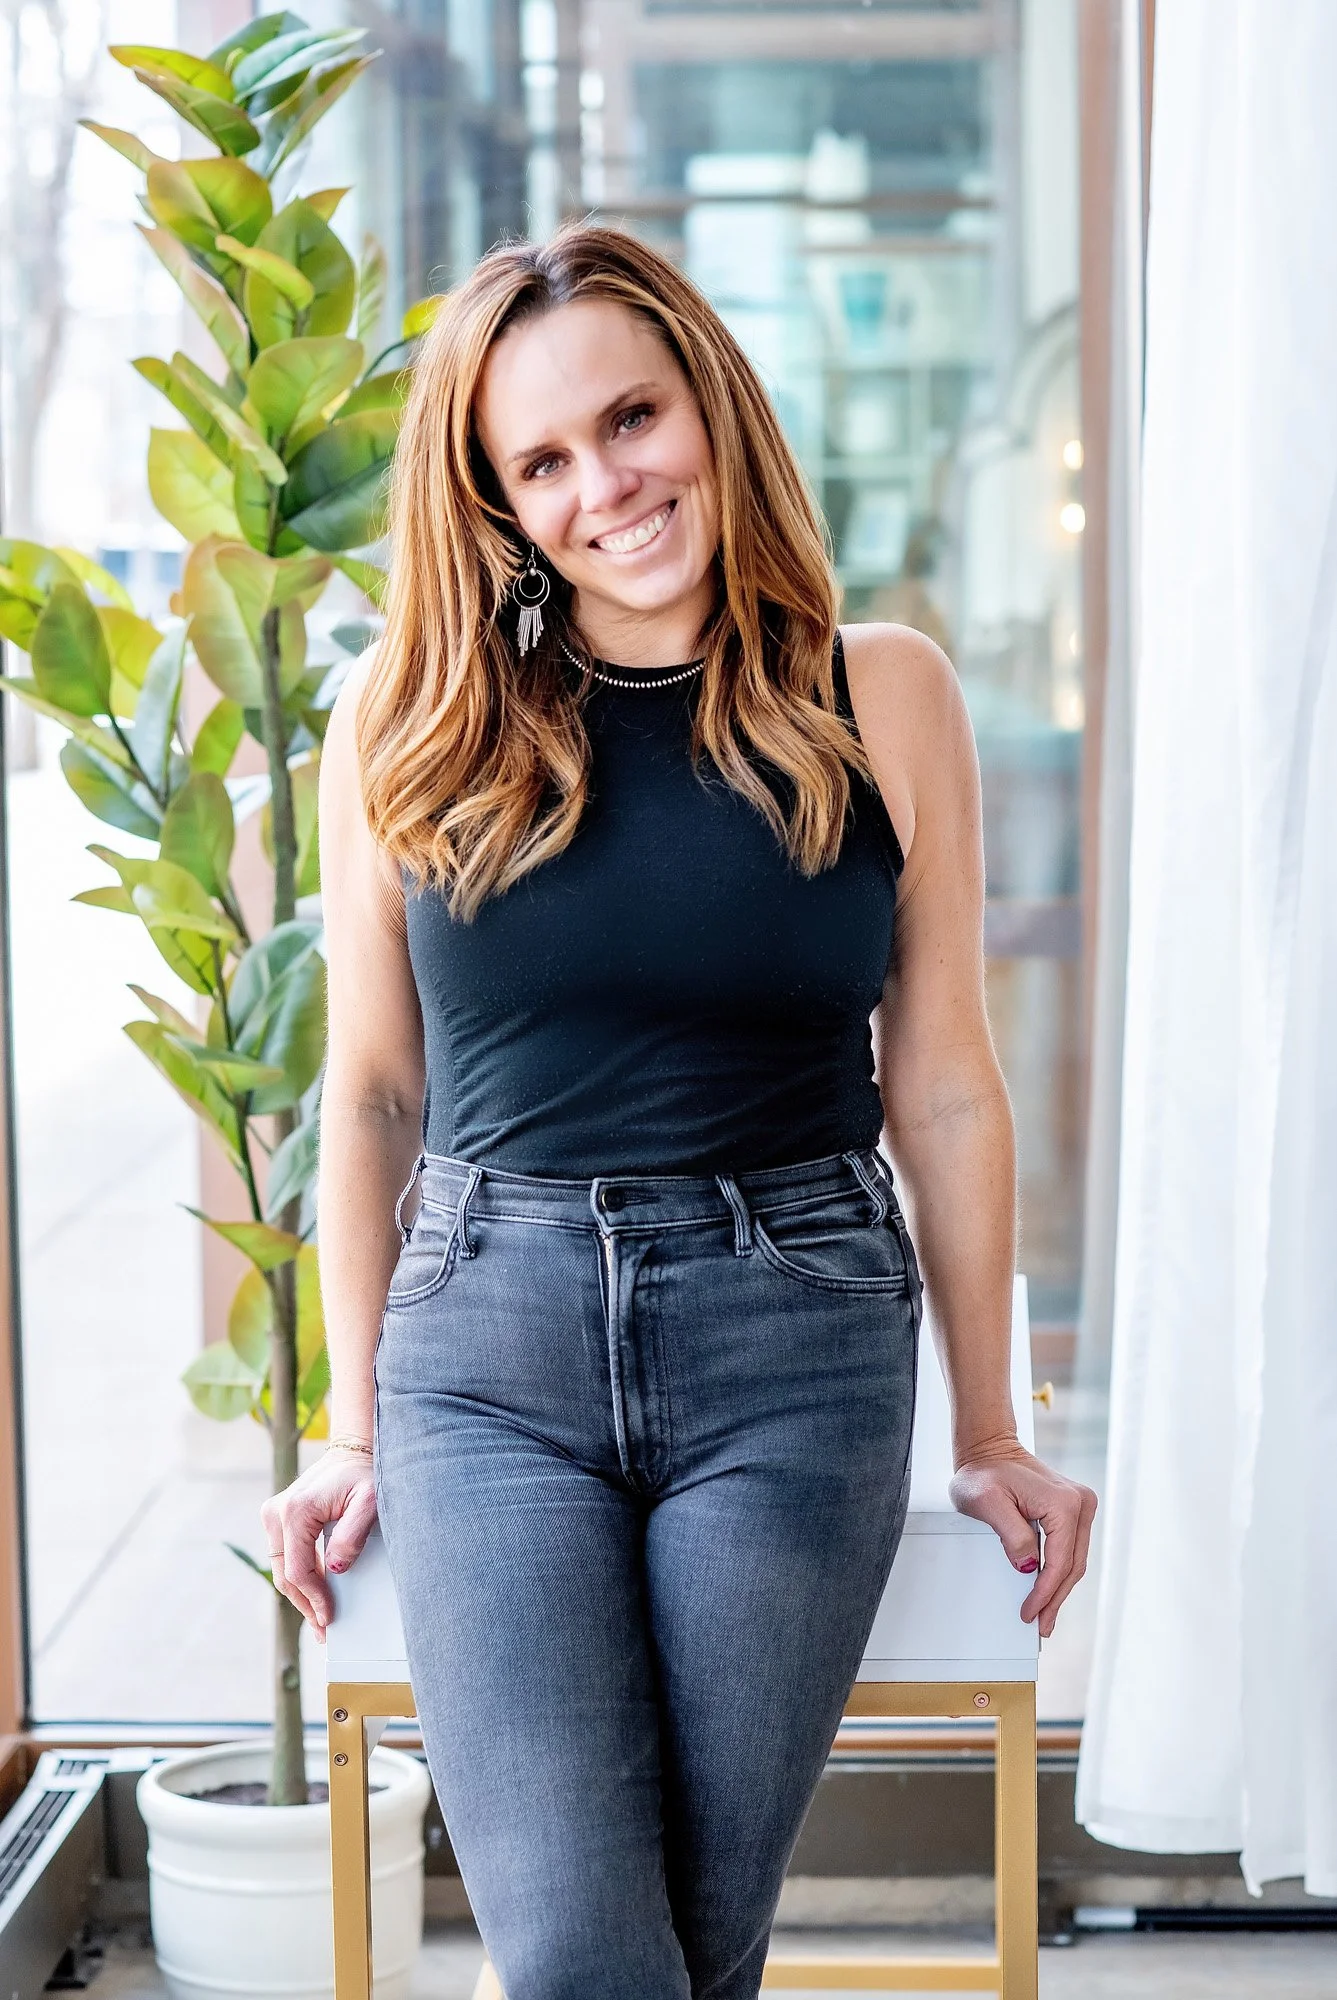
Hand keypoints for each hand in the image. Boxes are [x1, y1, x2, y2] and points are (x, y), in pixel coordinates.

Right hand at [260, 1448, 377, 1640]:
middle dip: (305, 1604)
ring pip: (283, 1568)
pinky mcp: (277, 1517)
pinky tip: (314, 1593)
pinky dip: (299, 1576)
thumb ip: (352, 1536)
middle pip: (286, 1574)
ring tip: (320, 1617)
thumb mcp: (369, 1502)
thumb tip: (335, 1569)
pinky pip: (286, 1556)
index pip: (299, 1570)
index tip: (330, 1618)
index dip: (314, 1599)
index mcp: (295, 1511)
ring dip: (300, 1594)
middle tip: (324, 1629)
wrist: (353, 1450)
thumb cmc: (364, 1474)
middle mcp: (276, 1512)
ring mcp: (273, 1514)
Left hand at [949, 1441, 1096, 1639]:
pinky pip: (1070, 1549)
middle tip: (1041, 1625)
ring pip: (1075, 1560)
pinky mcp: (1073, 1509)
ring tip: (1044, 1615)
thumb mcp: (987, 1504)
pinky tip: (1048, 1590)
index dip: (1044, 1593)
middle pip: (1072, 1565)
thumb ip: (1011, 1535)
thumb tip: (1029, 1567)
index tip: (1030, 1613)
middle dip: (1055, 1598)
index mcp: (1063, 1502)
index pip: (1059, 1561)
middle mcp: (1079, 1502)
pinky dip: (1059, 1571)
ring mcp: (1079, 1505)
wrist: (988, 1448)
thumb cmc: (984, 1471)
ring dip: (1059, 1588)